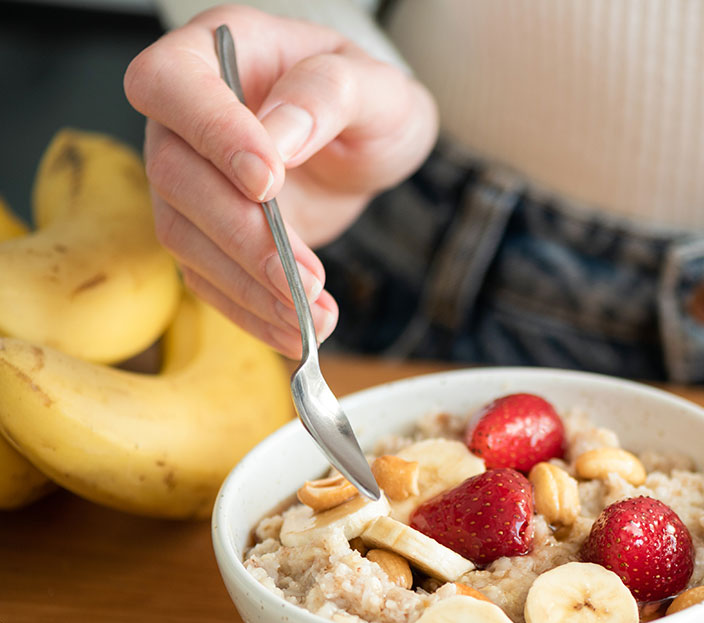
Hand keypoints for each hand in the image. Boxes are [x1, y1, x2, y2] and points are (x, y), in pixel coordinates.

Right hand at [124, 3, 437, 356]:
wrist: (369, 141)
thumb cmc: (367, 100)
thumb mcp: (372, 85)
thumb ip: (327, 95)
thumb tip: (279, 137)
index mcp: (214, 53)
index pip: (174, 86)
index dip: (212, 136)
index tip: (268, 183)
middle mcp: (185, 116)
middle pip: (176, 177)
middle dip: (240, 236)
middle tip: (303, 278)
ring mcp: (190, 178)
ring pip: (186, 238)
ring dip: (248, 287)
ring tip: (311, 316)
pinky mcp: (208, 234)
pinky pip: (209, 278)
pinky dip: (251, 312)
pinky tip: (297, 332)